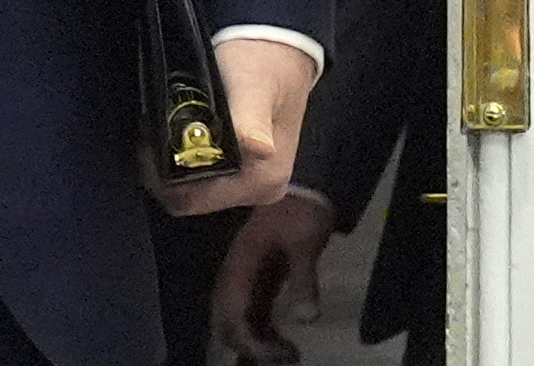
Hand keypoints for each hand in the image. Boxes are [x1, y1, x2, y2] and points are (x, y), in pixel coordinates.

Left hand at [157, 36, 316, 216]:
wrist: (279, 48)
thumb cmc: (263, 62)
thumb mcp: (253, 85)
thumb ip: (250, 118)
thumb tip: (256, 148)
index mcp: (264, 179)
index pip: (194, 200)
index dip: (162, 177)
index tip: (147, 142)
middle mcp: (261, 188)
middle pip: (192, 197)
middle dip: (164, 169)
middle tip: (149, 131)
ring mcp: (253, 181)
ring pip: (194, 187)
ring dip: (172, 162)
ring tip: (163, 127)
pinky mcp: (243, 168)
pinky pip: (202, 174)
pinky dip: (184, 156)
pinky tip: (177, 130)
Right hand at [211, 188, 335, 362]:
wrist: (303, 186)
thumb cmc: (301, 212)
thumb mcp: (305, 243)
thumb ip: (304, 279)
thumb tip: (306, 319)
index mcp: (240, 267)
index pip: (231, 316)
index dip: (250, 342)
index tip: (279, 354)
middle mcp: (236, 276)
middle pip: (227, 323)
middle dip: (250, 347)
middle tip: (286, 356)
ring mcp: (246, 278)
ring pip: (237, 320)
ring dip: (256, 342)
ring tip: (287, 354)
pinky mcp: (258, 279)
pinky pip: (250, 313)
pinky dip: (262, 332)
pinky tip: (283, 341)